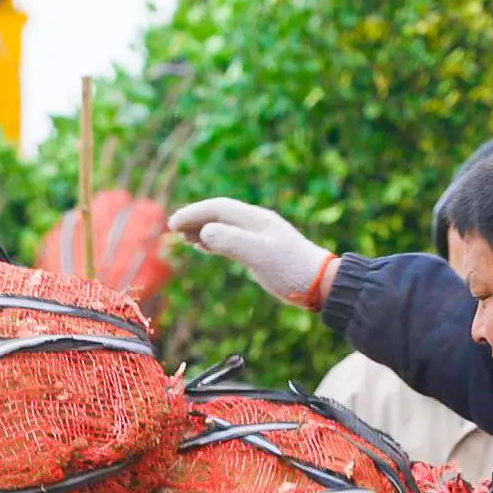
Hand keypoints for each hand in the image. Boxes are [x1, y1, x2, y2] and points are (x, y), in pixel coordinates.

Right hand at [167, 198, 338, 309]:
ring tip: (182, 237)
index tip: (173, 223)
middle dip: (195, 218)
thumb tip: (205, 232)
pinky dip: (213, 240)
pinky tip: (203, 246)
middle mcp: (256, 224)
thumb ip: (232, 242)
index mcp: (256, 220)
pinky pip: (231, 239)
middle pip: (219, 214)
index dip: (194, 213)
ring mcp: (259, 236)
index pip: (218, 208)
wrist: (320, 284)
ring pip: (224, 226)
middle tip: (172, 228)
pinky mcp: (260, 251)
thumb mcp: (259, 255)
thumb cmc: (291, 270)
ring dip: (202, 229)